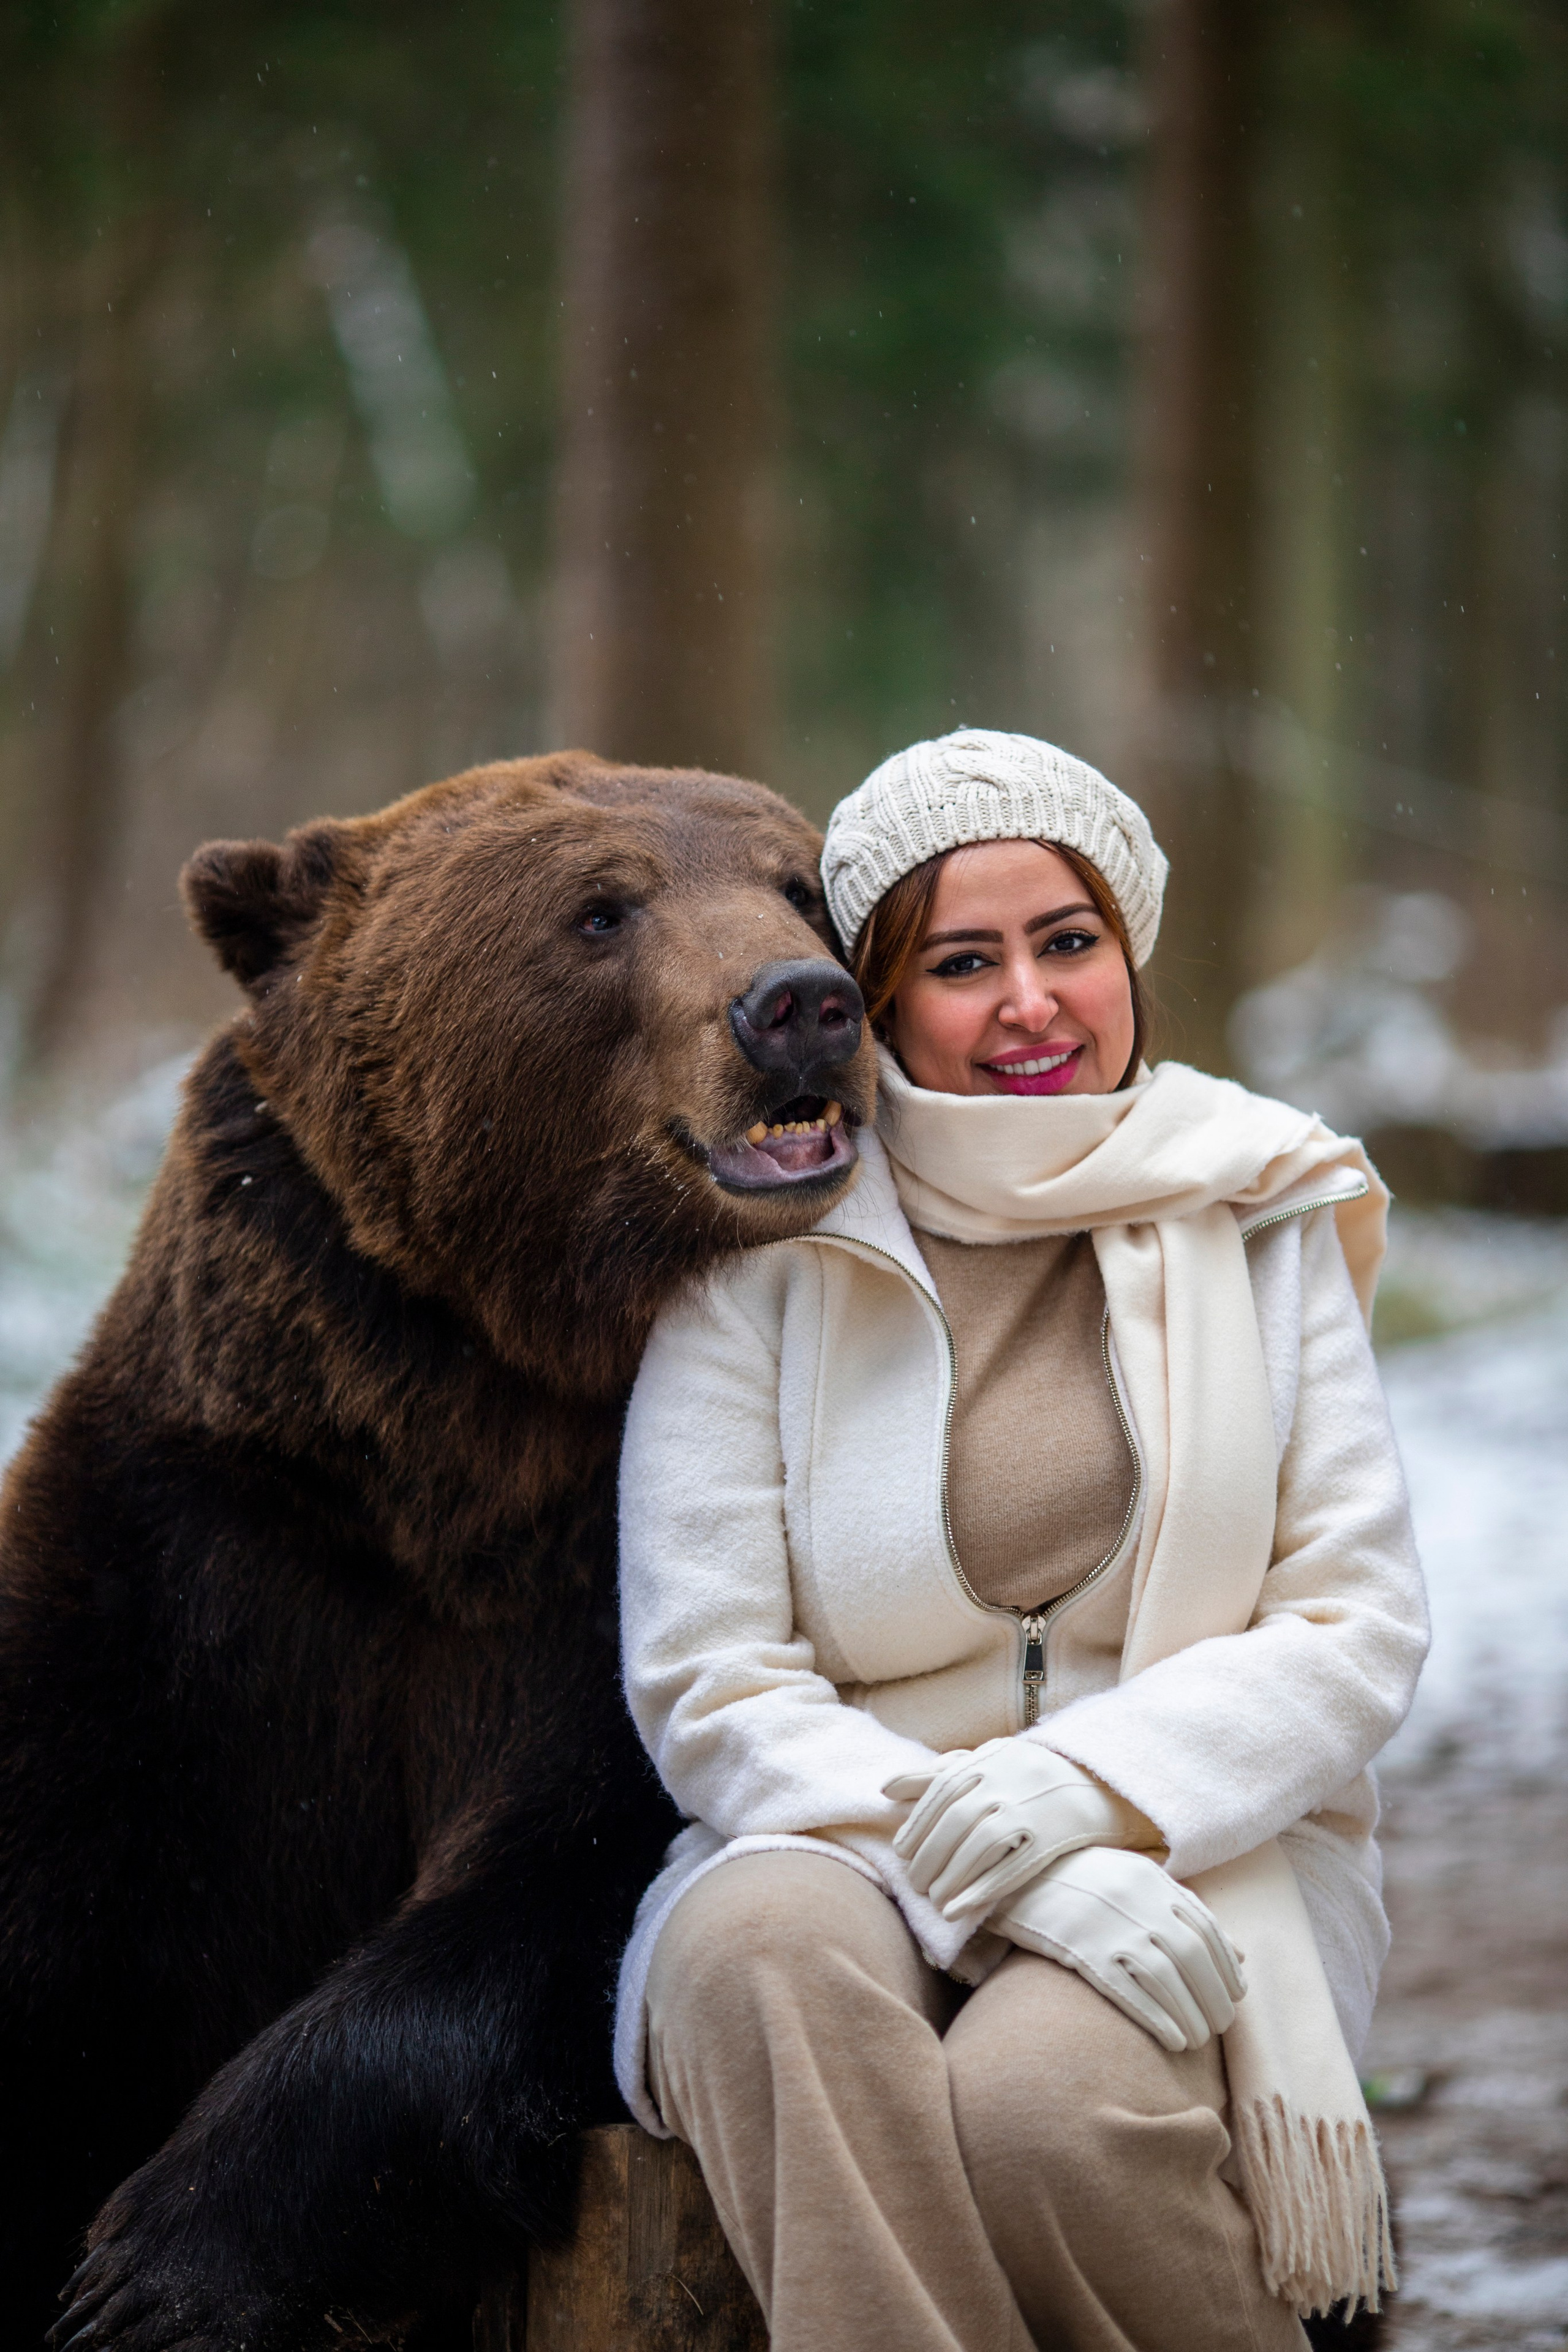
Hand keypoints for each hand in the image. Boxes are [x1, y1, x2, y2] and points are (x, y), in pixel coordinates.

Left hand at [884, 1738, 1154, 1919]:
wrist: (1103, 1787)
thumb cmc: (1032, 1777)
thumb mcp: (990, 1762)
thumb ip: (938, 1773)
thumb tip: (886, 1787)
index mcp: (992, 1758)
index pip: (942, 1791)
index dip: (918, 1824)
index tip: (901, 1851)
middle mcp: (1010, 1779)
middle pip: (956, 1820)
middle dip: (928, 1855)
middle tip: (913, 1882)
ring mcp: (1032, 1808)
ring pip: (979, 1845)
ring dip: (949, 1876)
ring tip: (933, 1899)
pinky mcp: (1051, 1839)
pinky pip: (1010, 1868)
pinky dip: (978, 1891)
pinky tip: (957, 1911)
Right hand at [993, 1844, 1245, 2052]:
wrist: (1023, 1873)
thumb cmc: (1088, 1880)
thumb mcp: (1139, 1879)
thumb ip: (1187, 1911)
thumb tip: (1239, 1954)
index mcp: (1154, 1881)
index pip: (1208, 1931)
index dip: (1227, 1969)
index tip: (1237, 1996)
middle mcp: (1138, 1902)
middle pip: (1193, 1959)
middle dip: (1214, 1998)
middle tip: (1220, 2026)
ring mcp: (1111, 1927)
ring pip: (1167, 1980)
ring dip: (1190, 2016)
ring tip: (1198, 2040)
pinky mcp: (1083, 1951)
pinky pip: (1129, 1992)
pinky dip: (1158, 2018)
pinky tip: (1173, 2040)